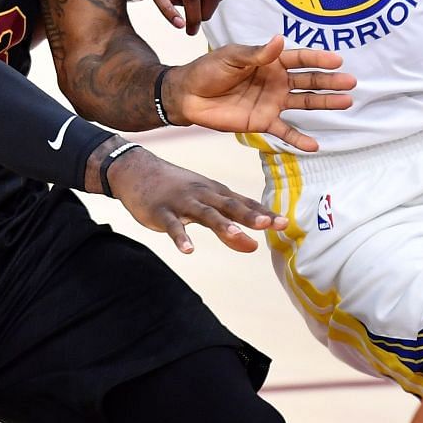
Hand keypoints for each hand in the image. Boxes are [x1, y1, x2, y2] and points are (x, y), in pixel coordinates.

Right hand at [95, 144, 286, 254]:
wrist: (137, 171)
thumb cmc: (177, 191)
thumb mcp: (204, 207)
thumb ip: (229, 228)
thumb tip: (254, 247)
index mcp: (216, 193)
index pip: (245, 204)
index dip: (265, 214)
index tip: (285, 223)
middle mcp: (204, 195)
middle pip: (230, 206)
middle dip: (250, 215)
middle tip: (268, 224)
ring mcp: (182, 202)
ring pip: (205, 214)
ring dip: (222, 225)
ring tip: (238, 236)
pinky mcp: (162, 211)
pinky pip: (172, 226)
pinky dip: (181, 238)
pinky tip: (189, 251)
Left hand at [166, 36, 353, 152]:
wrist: (188, 96)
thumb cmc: (208, 69)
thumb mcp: (232, 57)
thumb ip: (257, 54)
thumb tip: (280, 40)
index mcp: (270, 60)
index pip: (300, 58)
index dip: (318, 59)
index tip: (337, 60)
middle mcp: (276, 81)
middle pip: (308, 81)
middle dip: (330, 82)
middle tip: (351, 82)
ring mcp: (272, 102)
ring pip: (303, 103)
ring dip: (324, 104)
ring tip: (346, 102)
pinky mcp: (263, 122)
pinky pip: (285, 131)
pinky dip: (299, 139)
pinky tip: (315, 145)